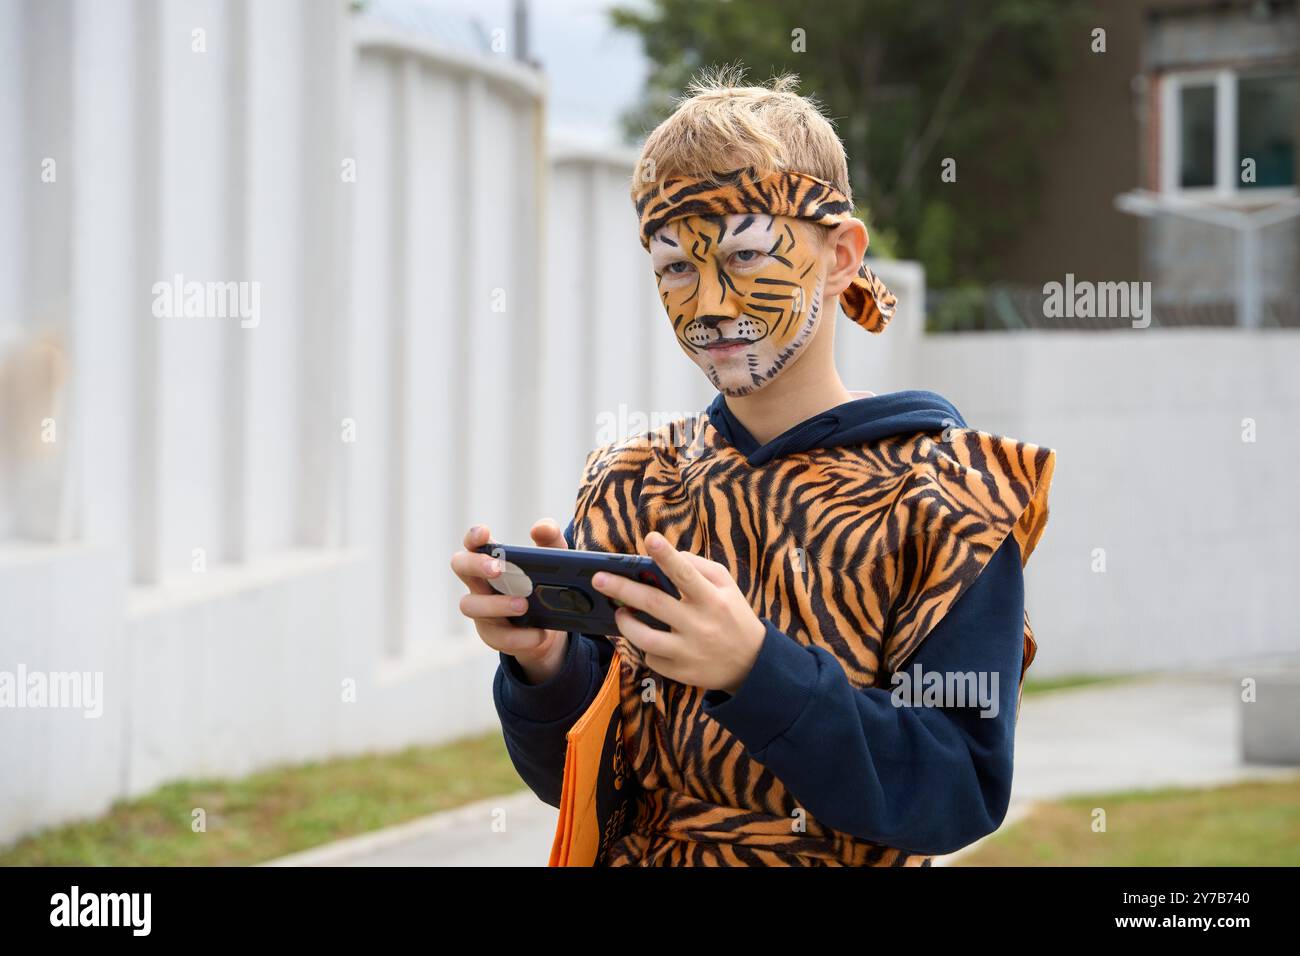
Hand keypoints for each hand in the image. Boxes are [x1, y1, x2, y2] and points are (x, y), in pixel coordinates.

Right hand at [451, 519, 570, 683]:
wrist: (551, 625)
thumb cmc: (544, 582)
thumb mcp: (554, 558)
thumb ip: (550, 538)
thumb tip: (541, 528)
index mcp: (491, 560)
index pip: (472, 543)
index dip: (474, 537)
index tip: (485, 532)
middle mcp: (479, 583)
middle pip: (461, 566)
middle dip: (476, 565)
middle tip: (498, 569)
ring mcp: (481, 611)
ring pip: (470, 605)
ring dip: (496, 604)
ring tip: (524, 605)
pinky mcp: (493, 635)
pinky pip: (498, 637)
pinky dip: (521, 636)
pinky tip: (540, 634)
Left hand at [590, 531, 765, 694]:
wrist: (751, 664)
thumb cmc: (732, 615)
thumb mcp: (727, 586)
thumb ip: (699, 567)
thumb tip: (668, 556)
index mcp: (712, 599)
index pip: (686, 574)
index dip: (667, 555)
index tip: (649, 538)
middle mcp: (699, 625)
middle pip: (653, 604)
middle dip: (622, 589)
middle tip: (598, 578)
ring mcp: (689, 652)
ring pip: (644, 637)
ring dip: (625, 622)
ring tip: (620, 612)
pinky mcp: (681, 672)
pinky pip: (651, 657)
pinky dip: (645, 645)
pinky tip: (647, 637)